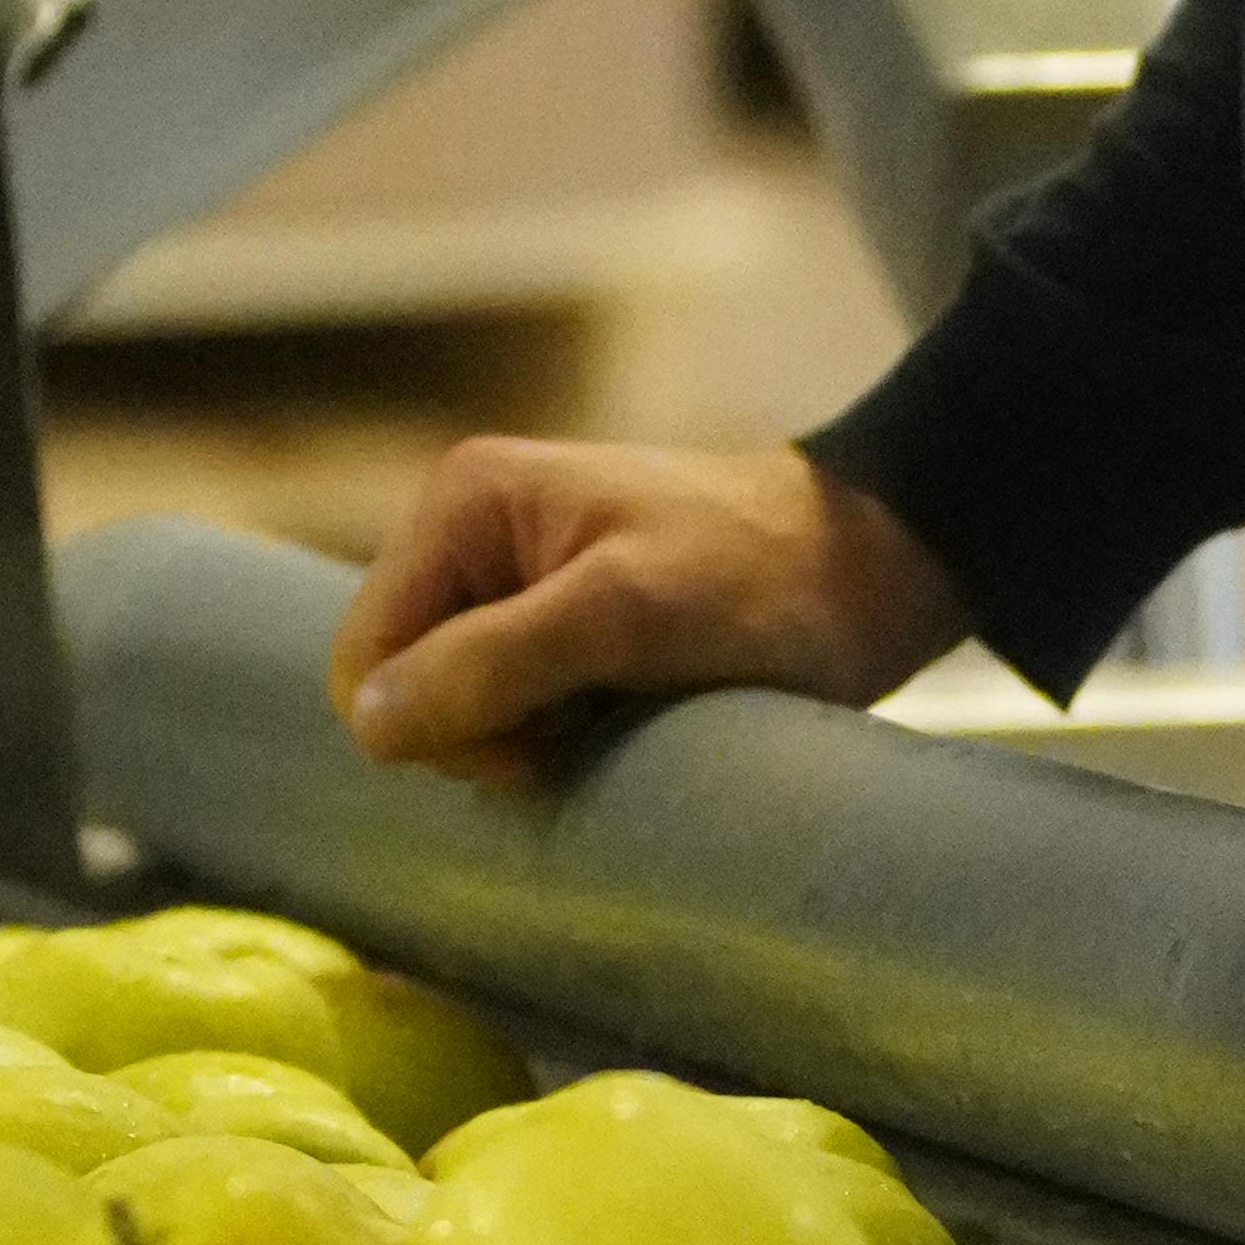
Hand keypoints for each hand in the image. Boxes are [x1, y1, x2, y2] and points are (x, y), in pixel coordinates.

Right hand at [328, 438, 964, 780]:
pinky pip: (514, 711)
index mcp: (463, 505)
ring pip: (460, 711)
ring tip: (621, 712)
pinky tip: (628, 716)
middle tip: (592, 721)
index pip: (366, 660)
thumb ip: (493, 662)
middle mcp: (473, 536)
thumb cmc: (762, 581)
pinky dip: (562, 734)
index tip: (542, 737)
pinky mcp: (563, 628)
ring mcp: (517, 583)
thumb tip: (370, 723)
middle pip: (405, 690)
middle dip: (486, 732)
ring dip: (531, 739)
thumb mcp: (627, 617)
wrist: (878, 572)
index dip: (437, 726)